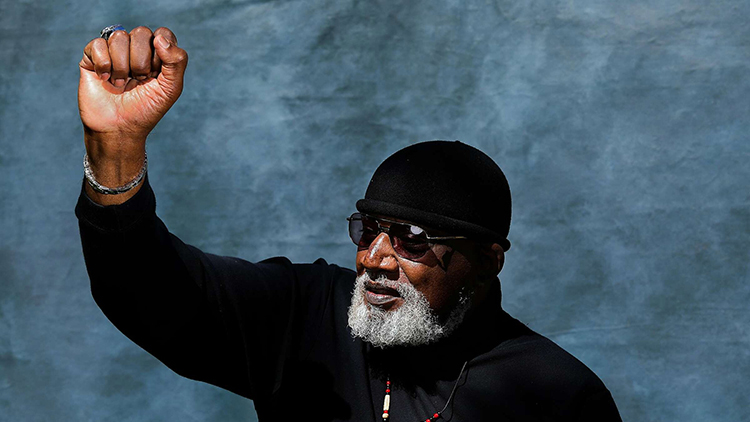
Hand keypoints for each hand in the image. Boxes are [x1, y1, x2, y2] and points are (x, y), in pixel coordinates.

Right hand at [78, 26, 187, 141]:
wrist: (118, 128)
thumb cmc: (146, 110)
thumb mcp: (170, 89)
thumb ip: (176, 61)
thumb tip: (160, 38)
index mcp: (157, 55)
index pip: (162, 34)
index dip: (160, 53)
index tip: (156, 74)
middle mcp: (136, 50)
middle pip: (141, 33)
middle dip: (141, 62)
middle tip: (138, 81)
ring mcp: (113, 52)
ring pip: (119, 37)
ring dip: (122, 66)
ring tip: (121, 84)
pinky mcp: (92, 57)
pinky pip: (98, 44)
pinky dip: (104, 64)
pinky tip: (105, 79)